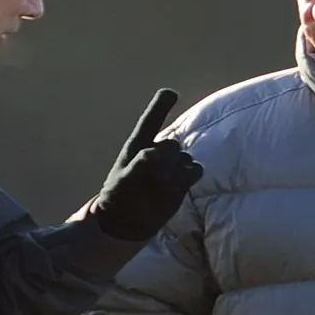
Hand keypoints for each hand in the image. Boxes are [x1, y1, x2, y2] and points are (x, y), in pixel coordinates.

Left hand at [91, 89, 203, 241]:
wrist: (128, 220)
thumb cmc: (119, 196)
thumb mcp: (123, 181)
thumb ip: (137, 165)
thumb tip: (153, 153)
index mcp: (138, 145)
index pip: (151, 120)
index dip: (161, 105)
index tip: (170, 94)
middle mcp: (158, 151)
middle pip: (171, 145)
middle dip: (165, 161)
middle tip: (151, 180)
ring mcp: (172, 164)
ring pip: (185, 158)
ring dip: (175, 172)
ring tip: (159, 187)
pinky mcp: (183, 179)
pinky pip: (195, 170)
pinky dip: (188, 176)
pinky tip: (176, 186)